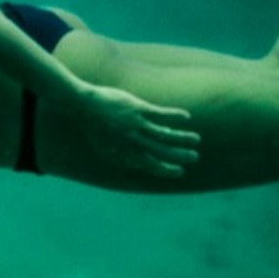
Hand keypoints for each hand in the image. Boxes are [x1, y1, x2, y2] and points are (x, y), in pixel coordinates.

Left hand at [73, 82, 199, 179]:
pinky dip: (174, 116)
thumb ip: (120, 158)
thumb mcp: (104, 148)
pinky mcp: (137, 109)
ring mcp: (136, 125)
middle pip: (161, 152)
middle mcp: (132, 142)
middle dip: (179, 157)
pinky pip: (161, 114)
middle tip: (194, 158)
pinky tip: (186, 117)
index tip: (178, 172)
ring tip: (196, 140)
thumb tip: (132, 165)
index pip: (149, 165)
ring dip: (182, 138)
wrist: (82, 105)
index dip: (165, 170)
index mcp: (124, 154)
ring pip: (165, 135)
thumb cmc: (94, 127)